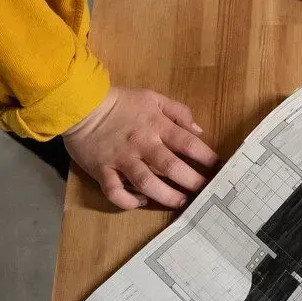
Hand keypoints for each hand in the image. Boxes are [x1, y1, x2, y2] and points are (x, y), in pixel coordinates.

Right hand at [63, 87, 217, 210]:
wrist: (82, 104)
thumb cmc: (121, 102)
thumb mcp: (153, 98)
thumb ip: (178, 112)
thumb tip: (199, 131)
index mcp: (157, 125)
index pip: (188, 143)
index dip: (206, 157)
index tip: (219, 169)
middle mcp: (142, 144)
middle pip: (171, 166)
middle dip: (191, 181)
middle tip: (205, 192)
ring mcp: (121, 159)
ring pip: (146, 182)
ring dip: (166, 195)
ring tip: (181, 202)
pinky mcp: (102, 170)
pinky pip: (115, 191)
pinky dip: (128, 200)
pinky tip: (140, 202)